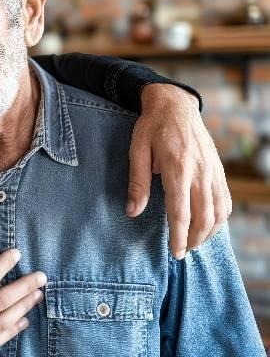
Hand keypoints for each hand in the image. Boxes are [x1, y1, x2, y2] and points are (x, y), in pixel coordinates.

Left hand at [128, 83, 230, 259]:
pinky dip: (220, 218)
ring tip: (194, 243)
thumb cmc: (151, 127)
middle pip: (203, 217)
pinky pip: (224, 200)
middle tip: (182, 252)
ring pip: (218, 212)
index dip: (179, 236)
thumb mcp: (137, 151)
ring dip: (208, 232)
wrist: (175, 104)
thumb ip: (137, 183)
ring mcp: (212, 171)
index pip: (181, 212)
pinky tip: (209, 225)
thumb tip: (132, 211)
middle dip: (194, 240)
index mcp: (177, 169)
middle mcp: (199, 173)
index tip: (175, 252)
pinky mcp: (218, 170)